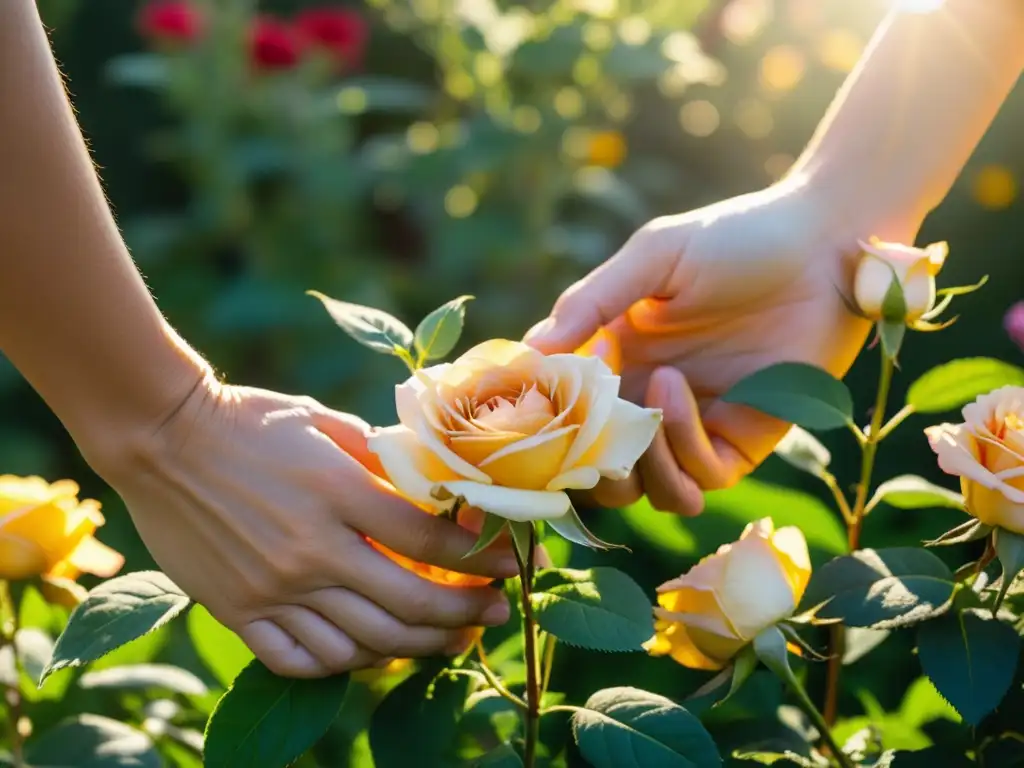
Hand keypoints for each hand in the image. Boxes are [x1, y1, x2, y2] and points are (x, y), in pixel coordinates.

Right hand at [89, 380, 518, 677]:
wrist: (160, 438)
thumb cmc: (248, 420)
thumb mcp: (323, 421)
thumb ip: (380, 458)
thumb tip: (433, 486)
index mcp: (339, 493)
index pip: (432, 541)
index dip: (483, 558)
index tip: (510, 563)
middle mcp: (312, 551)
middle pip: (412, 603)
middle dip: (469, 613)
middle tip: (498, 613)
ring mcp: (273, 589)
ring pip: (367, 642)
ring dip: (423, 646)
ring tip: (452, 639)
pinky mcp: (238, 612)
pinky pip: (304, 660)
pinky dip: (347, 664)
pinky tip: (372, 651)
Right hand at [526, 181, 912, 514]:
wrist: (824, 244)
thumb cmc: (735, 238)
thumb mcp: (653, 258)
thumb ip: (592, 302)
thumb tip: (531, 351)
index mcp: (615, 358)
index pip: (564, 414)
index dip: (543, 427)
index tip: (528, 416)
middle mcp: (647, 399)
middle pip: (598, 469)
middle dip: (586, 468)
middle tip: (586, 440)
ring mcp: (693, 425)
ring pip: (645, 488)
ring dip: (636, 465)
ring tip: (643, 411)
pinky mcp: (742, 441)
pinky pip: (701, 476)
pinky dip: (681, 448)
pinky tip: (679, 391)